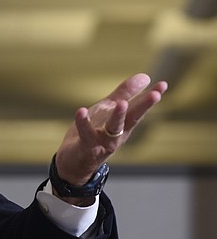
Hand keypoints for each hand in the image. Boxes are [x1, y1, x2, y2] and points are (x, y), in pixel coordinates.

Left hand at [54, 73, 166, 192]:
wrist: (74, 162)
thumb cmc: (94, 133)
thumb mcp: (108, 111)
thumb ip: (124, 94)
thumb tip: (145, 77)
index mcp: (124, 124)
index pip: (139, 109)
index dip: (151, 97)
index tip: (163, 85)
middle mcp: (117, 134)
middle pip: (133, 119)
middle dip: (144, 107)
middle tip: (155, 95)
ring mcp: (103, 141)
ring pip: (113, 129)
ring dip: (118, 116)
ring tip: (122, 104)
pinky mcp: (87, 146)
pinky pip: (86, 133)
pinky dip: (84, 123)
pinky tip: (81, 111)